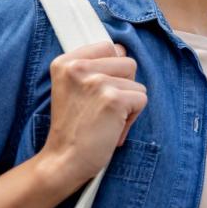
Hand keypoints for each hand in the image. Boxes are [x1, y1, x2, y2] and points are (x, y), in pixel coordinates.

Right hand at [39, 41, 146, 189]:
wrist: (64, 161)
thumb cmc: (73, 128)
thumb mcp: (72, 88)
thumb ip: (93, 67)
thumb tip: (122, 49)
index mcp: (65, 62)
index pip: (108, 47)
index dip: (112, 70)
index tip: (98, 92)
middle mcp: (78, 67)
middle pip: (127, 62)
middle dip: (123, 87)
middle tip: (102, 109)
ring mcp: (96, 82)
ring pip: (137, 83)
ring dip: (128, 104)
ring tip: (106, 120)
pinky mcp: (113, 99)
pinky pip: (142, 99)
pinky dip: (133, 118)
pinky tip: (112, 129)